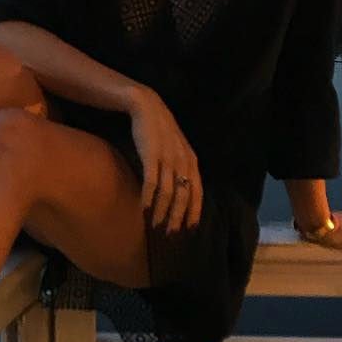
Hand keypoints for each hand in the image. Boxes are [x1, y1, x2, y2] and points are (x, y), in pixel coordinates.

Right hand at [127, 87, 202, 232]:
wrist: (146, 106)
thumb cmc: (159, 129)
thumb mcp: (176, 147)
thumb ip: (180, 166)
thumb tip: (179, 189)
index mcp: (191, 160)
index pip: (197, 191)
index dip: (194, 211)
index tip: (190, 229)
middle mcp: (182, 161)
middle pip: (184, 196)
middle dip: (178, 217)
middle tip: (172, 234)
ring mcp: (167, 158)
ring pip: (168, 193)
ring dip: (162, 212)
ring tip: (156, 226)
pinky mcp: (151, 155)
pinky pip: (152, 182)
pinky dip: (148, 198)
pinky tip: (144, 209)